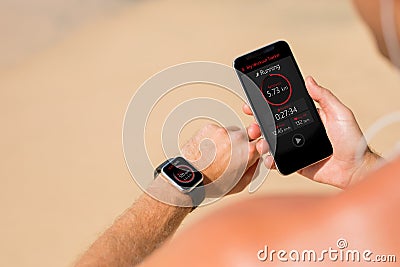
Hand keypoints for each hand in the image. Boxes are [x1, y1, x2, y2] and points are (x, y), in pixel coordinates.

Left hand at [181, 123, 263, 195]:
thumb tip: (258, 161)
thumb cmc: (211, 183)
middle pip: (247, 135)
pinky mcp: (210, 127)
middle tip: (232, 156)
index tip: (253, 151)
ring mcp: (222, 131)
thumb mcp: (240, 184)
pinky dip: (215, 138)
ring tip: (218, 154)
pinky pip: (218, 130)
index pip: (262, 142)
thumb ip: (254, 170)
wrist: (189, 176)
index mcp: (247, 151)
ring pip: (232, 131)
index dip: (257, 148)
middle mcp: (236, 138)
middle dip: (242, 144)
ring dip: (228, 140)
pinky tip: (210, 149)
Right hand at [243, 76, 379, 188]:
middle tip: (253, 126)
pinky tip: (269, 158)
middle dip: (257, 124)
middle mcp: (296, 131)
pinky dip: (269, 160)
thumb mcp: (340, 113)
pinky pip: (277, 161)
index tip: (253, 102)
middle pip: (270, 126)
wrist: (354, 168)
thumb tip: (309, 80)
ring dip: (260, 142)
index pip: (281, 108)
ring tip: (261, 143)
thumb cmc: (352, 140)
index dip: (265, 105)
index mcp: (305, 117)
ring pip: (270, 143)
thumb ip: (324, 97)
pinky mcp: (294, 162)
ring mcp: (293, 148)